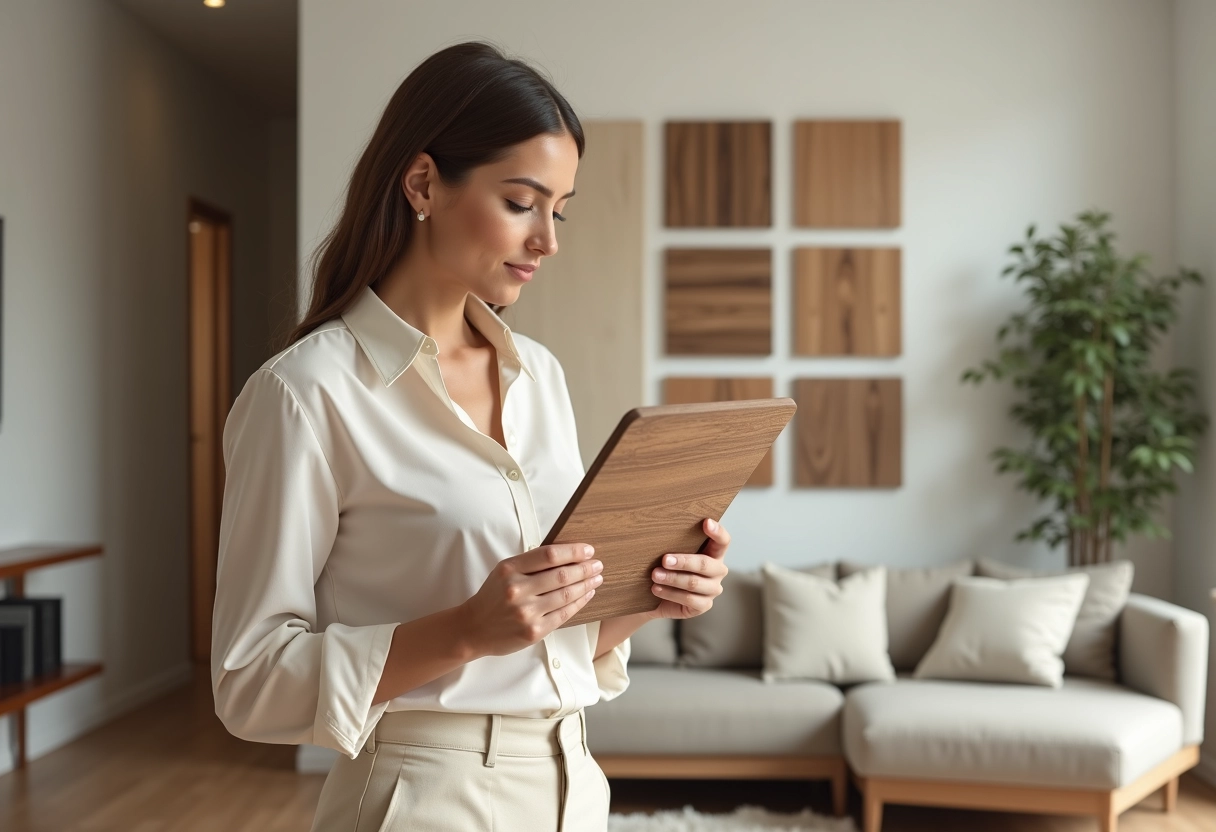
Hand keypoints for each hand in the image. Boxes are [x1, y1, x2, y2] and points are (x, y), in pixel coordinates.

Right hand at [460, 543, 602, 656]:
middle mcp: (517, 590)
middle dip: (585, 568)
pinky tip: (587, 594)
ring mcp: (526, 612)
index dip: (573, 551)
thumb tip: (567, 553)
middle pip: (562, 575)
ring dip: (586, 585)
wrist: (473, 628)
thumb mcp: (504, 571)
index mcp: (509, 569)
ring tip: (596, 578)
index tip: (588, 550)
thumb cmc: (493, 596)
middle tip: (598, 564)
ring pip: (566, 595)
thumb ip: (530, 563)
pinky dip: (579, 603)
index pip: (549, 555)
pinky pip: (564, 614)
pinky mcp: (534, 631)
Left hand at [648, 518, 730, 619]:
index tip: (706, 522)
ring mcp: (713, 589)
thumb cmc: (668, 567)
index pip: (723, 541)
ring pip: (694, 583)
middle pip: (705, 564)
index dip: (717, 532)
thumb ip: (677, 542)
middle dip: (683, 561)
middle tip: (664, 559)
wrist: (656, 594)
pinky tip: (656, 588)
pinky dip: (670, 593)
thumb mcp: (674, 552)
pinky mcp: (704, 605)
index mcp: (714, 553)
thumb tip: (661, 529)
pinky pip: (688, 599)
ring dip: (672, 578)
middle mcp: (717, 571)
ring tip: (655, 575)